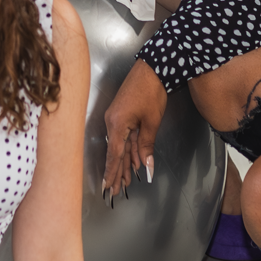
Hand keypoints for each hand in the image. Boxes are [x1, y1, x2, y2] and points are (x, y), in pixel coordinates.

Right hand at [100, 60, 167, 197]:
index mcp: (117, 125)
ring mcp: (116, 118)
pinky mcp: (122, 115)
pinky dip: (128, 150)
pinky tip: (132, 162)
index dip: (112, 173)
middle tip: (115, 191)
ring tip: (124, 182)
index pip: (114, 155)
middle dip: (117, 172)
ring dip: (124, 163)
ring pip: (120, 146)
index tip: (108, 187)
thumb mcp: (150, 123)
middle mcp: (112, 123)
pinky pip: (124, 137)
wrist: (152, 69)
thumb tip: (146, 167)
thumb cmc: (151, 92)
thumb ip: (146, 146)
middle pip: (115, 153)